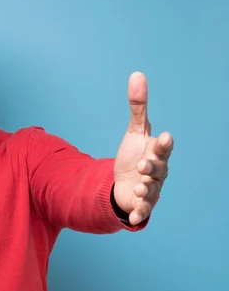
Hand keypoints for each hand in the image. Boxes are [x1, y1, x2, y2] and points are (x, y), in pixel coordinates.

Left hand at [113, 72, 173, 225]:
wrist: (127, 183)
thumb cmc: (135, 155)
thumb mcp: (135, 131)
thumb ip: (138, 106)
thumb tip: (137, 74)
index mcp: (157, 153)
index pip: (162, 148)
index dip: (163, 144)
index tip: (164, 137)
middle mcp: (157, 172)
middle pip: (158, 169)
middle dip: (152, 167)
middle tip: (144, 165)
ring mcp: (150, 190)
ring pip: (151, 190)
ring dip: (146, 189)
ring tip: (139, 187)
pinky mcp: (140, 204)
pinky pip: (142, 210)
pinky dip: (139, 213)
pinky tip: (134, 216)